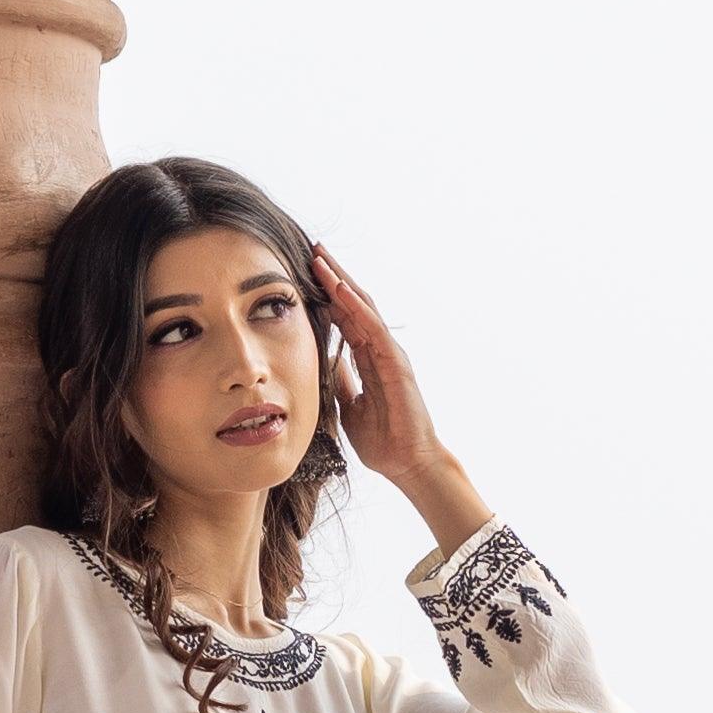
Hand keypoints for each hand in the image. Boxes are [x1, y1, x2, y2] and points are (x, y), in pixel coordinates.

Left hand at [309, 246, 487, 554]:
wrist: (407, 463)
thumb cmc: (383, 440)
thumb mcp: (348, 406)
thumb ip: (340, 381)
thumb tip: (324, 364)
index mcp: (368, 358)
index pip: (344, 317)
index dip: (326, 294)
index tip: (305, 273)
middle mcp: (380, 349)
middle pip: (354, 303)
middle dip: (333, 276)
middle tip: (313, 249)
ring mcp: (390, 353)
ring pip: (364, 307)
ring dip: (341, 281)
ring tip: (321, 258)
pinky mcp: (396, 363)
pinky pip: (372, 328)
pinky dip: (355, 306)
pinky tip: (338, 289)